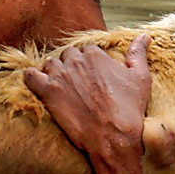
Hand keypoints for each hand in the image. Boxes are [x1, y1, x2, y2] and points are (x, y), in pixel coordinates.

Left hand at [23, 33, 151, 156]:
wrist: (112, 137)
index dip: (90, 62)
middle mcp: (76, 61)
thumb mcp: (140, 77)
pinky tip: (38, 84)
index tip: (93, 75)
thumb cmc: (129, 108)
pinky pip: (31, 76)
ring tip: (61, 86)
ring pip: (50, 64)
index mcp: (96, 55)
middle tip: (78, 83)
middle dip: (72, 65)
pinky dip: (32, 78)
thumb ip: (138, 53)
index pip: (87, 50)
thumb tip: (144, 36)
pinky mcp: (48, 92)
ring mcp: (60, 76)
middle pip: (68, 55)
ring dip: (54, 71)